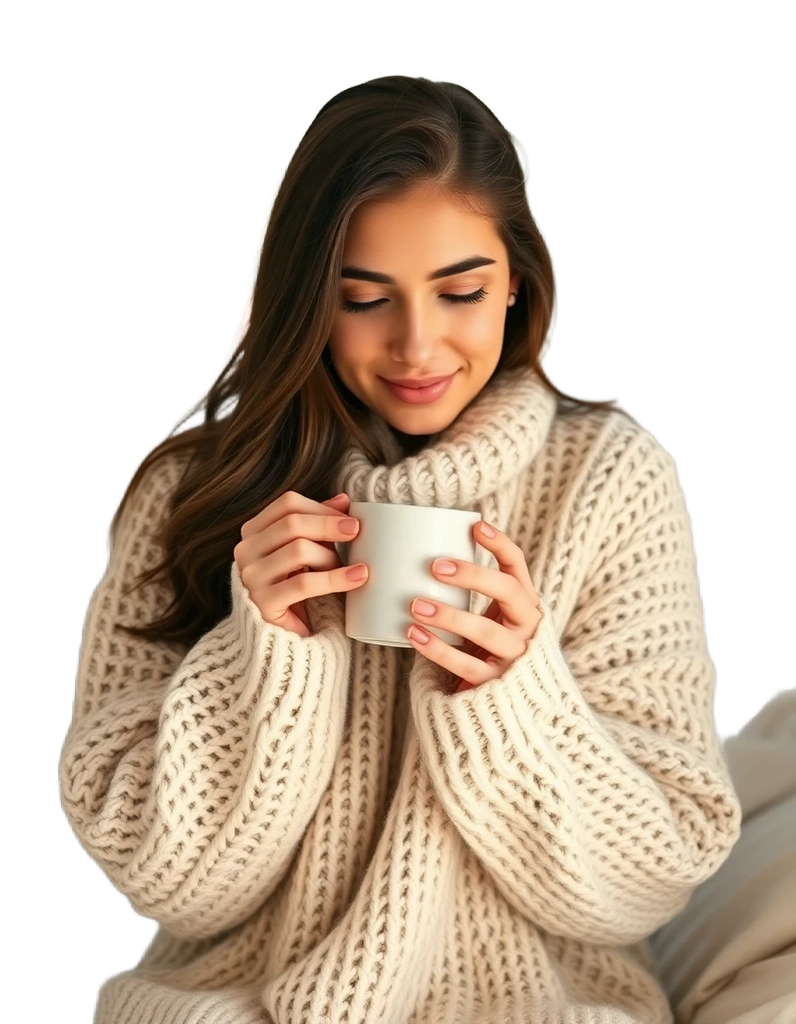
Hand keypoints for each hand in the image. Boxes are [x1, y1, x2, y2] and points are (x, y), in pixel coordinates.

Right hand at [233, 491, 367, 636]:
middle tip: (356, 532)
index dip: (322, 507)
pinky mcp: (262, 603)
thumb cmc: (295, 587)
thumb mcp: (306, 552)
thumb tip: (343, 500)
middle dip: (329, 526)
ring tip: (348, 568)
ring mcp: (250, 577)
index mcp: (253, 532)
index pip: (287, 504)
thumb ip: (318, 524)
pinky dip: (335, 578)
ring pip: (298, 550)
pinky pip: (304, 583)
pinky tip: (357, 577)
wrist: (280, 637)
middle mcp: (245, 551)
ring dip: (330, 556)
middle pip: (292, 524)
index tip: (349, 518)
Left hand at [406, 520, 541, 691]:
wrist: (505, 706)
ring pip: (486, 632)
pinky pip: (466, 665)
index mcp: (525, 603)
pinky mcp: (497, 685)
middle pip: (508, 591)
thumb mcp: (490, 616)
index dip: (500, 544)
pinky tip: (414, 635)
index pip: (518, 566)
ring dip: (449, 615)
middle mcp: (527, 627)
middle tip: (435, 566)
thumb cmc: (487, 648)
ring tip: (416, 604)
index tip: (475, 525)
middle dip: (473, 575)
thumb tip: (419, 553)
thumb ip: (472, 593)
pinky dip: (437, 649)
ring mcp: (515, 657)